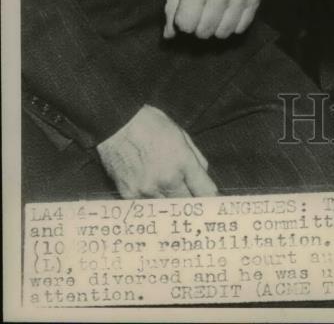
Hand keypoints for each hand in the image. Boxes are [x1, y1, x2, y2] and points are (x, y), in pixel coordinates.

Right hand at [96, 105, 217, 197]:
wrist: (117, 125)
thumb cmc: (151, 125)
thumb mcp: (181, 135)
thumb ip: (196, 159)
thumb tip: (203, 177)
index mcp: (183, 162)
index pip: (205, 191)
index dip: (212, 200)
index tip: (214, 205)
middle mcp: (166, 180)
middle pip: (188, 205)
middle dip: (193, 206)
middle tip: (196, 207)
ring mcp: (147, 190)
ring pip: (168, 210)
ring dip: (173, 208)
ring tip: (175, 206)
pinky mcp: (130, 195)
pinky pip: (148, 207)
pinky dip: (154, 206)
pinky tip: (155, 200)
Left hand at [164, 0, 260, 38]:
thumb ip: (173, 4)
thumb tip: (169, 35)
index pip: (186, 24)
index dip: (182, 20)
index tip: (185, 8)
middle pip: (203, 31)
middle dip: (196, 25)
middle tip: (198, 9)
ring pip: (223, 33)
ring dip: (214, 27)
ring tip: (212, 11)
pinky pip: (241, 27)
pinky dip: (231, 24)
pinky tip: (226, 11)